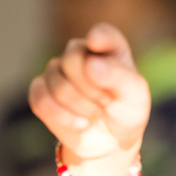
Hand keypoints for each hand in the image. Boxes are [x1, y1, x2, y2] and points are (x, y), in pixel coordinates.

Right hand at [28, 23, 149, 162]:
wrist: (109, 141)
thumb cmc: (125, 112)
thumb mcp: (135, 96)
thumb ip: (119, 76)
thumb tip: (91, 63)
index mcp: (109, 48)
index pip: (103, 34)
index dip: (99, 37)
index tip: (96, 42)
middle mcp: (80, 52)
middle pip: (73, 59)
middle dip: (91, 89)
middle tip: (106, 102)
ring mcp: (57, 70)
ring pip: (57, 84)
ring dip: (81, 107)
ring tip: (95, 113)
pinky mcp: (40, 90)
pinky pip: (41, 100)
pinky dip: (62, 117)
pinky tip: (79, 124)